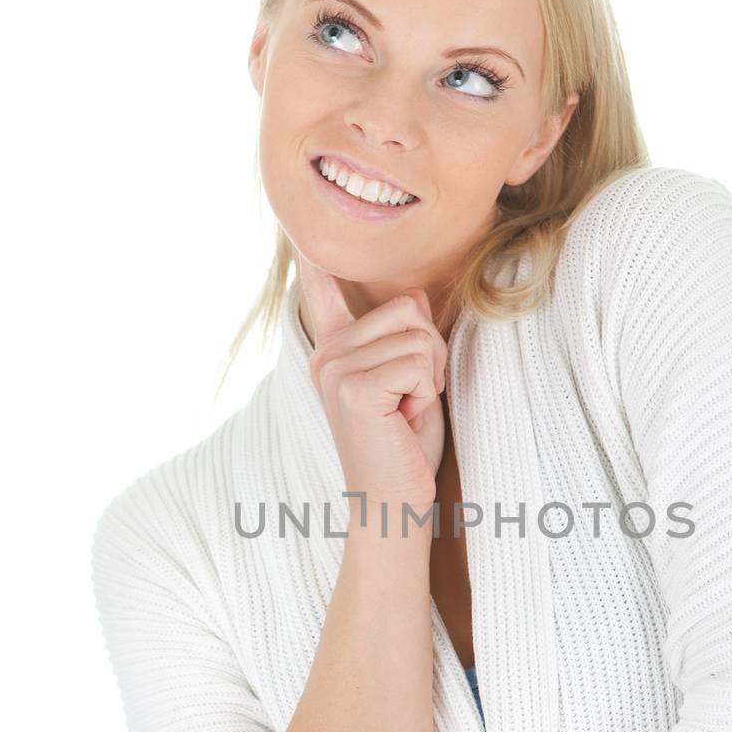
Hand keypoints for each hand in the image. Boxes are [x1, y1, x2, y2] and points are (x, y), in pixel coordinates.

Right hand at [297, 252, 447, 515]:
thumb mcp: (409, 378)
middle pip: (408, 306)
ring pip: (418, 334)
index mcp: (333, 348)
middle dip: (430, 351)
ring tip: (408, 411)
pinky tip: (405, 421)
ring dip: (430, 374)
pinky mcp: (353, 388)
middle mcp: (326, 354)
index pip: (321, 286)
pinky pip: (417, 361)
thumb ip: (405, 335)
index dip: (316, 253)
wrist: (394, 503)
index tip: (301, 227)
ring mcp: (335, 369)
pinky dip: (426, 391)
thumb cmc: (405, 446)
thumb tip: (414, 296)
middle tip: (412, 398)